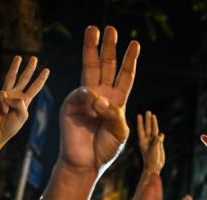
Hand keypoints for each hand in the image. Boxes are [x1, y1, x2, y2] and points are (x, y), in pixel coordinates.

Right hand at [0, 56, 48, 154]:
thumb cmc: (10, 126)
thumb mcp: (22, 116)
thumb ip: (21, 104)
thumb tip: (11, 94)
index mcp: (24, 101)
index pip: (34, 88)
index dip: (40, 79)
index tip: (47, 70)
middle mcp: (15, 95)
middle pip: (24, 78)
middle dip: (29, 68)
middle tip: (34, 58)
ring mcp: (4, 95)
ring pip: (10, 77)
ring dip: (15, 67)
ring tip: (19, 57)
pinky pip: (3, 95)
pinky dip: (4, 104)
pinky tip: (3, 110)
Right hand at [59, 26, 139, 173]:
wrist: (87, 163)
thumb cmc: (106, 148)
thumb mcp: (119, 131)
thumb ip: (114, 114)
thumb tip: (97, 97)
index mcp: (116, 101)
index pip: (124, 76)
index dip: (129, 60)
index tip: (135, 43)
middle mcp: (101, 96)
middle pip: (106, 66)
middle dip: (108, 47)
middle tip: (110, 28)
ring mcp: (85, 99)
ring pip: (89, 69)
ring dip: (92, 48)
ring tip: (94, 30)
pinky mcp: (71, 105)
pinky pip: (81, 93)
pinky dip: (88, 96)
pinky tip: (94, 104)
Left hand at [137, 111, 164, 173]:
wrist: (154, 167)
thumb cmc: (151, 160)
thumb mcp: (153, 150)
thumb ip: (156, 142)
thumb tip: (160, 135)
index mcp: (143, 141)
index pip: (141, 129)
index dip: (140, 122)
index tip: (139, 115)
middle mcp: (147, 140)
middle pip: (148, 127)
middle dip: (148, 120)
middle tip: (148, 111)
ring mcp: (153, 142)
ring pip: (154, 130)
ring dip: (154, 123)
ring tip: (154, 116)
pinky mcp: (158, 144)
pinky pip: (160, 137)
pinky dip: (160, 135)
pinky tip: (161, 134)